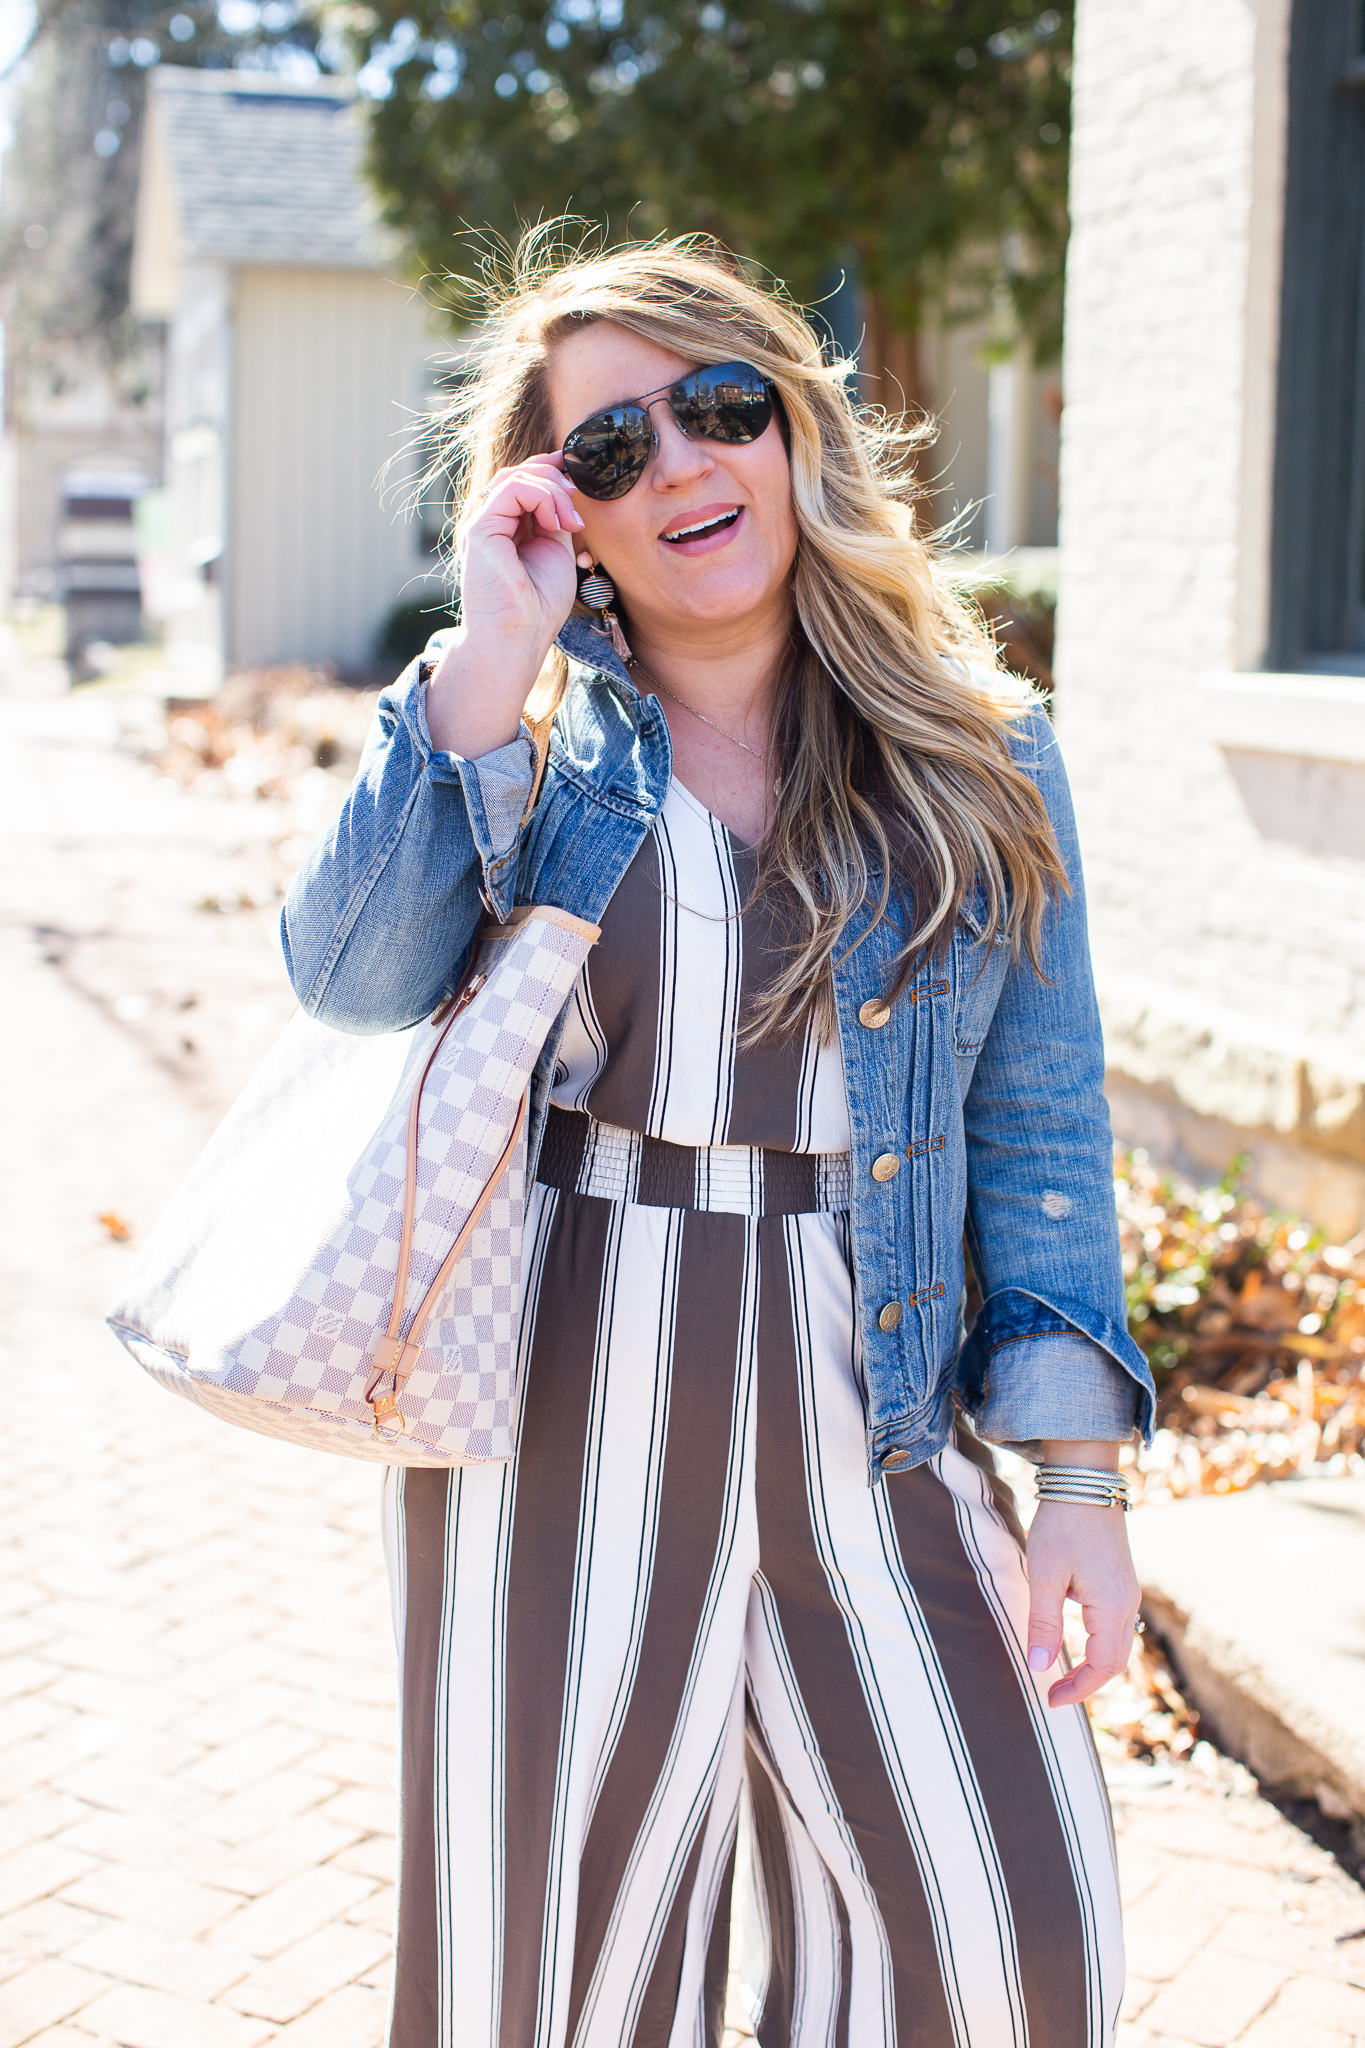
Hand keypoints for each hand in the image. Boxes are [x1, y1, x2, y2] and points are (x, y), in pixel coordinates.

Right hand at [426, 454, 585, 758]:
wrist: (519, 638)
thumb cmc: (539, 607)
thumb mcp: (557, 550)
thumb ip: (556, 518)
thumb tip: (567, 487)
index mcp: (508, 527)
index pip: (526, 481)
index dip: (553, 470)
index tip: (582, 478)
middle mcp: (492, 522)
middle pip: (521, 472)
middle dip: (556, 478)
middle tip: (580, 506)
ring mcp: (483, 524)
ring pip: (517, 476)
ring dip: (554, 491)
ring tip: (572, 522)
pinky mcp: (480, 529)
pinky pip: (512, 489)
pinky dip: (542, 497)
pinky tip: (556, 523)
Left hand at [1025, 1500, 1140, 1708]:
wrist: (1085, 1482)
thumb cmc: (1062, 1525)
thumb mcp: (1044, 1574)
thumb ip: (1043, 1623)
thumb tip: (1039, 1667)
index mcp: (1111, 1606)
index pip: (1103, 1666)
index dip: (1079, 1689)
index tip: (1050, 1699)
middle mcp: (1127, 1603)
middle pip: (1115, 1660)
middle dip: (1088, 1683)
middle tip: (1055, 1693)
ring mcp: (1127, 1592)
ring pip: (1119, 1645)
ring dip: (1095, 1666)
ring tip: (1066, 1676)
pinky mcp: (1121, 1582)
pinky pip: (1116, 1627)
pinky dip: (1100, 1646)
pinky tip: (1077, 1644)